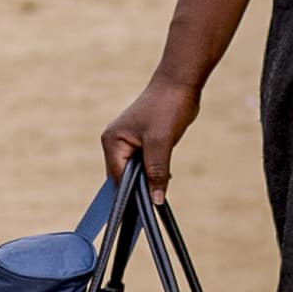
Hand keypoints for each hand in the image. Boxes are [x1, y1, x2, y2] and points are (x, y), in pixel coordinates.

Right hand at [102, 72, 202, 196]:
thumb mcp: (161, 142)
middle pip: (124, 177)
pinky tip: (166, 176)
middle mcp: (116, 143)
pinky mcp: (142, 141)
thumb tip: (155, 200)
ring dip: (149, 179)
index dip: (131, 193)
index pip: (117, 177)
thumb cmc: (167, 107)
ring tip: (163, 185)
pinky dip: (154, 171)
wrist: (179, 84)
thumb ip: (156, 172)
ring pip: (136, 172)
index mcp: (112, 141)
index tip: (145, 207)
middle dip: (141, 186)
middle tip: (157, 198)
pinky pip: (144, 164)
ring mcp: (128, 142)